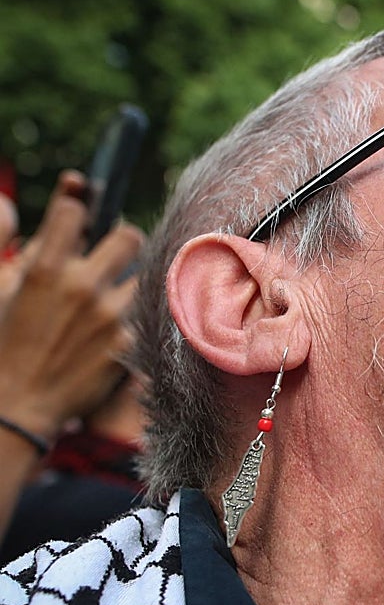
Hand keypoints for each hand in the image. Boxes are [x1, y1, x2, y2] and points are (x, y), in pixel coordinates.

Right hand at [0, 170, 143, 443]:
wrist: (18, 403)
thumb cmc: (1, 340)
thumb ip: (2, 238)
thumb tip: (8, 201)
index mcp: (43, 269)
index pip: (75, 211)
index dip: (77, 211)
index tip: (78, 222)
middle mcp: (82, 288)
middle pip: (129, 236)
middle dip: (121, 242)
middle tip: (113, 254)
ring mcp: (111, 318)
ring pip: (145, 276)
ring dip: (133, 281)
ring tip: (114, 295)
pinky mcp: (130, 344)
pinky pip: (147, 312)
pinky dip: (137, 315)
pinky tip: (118, 324)